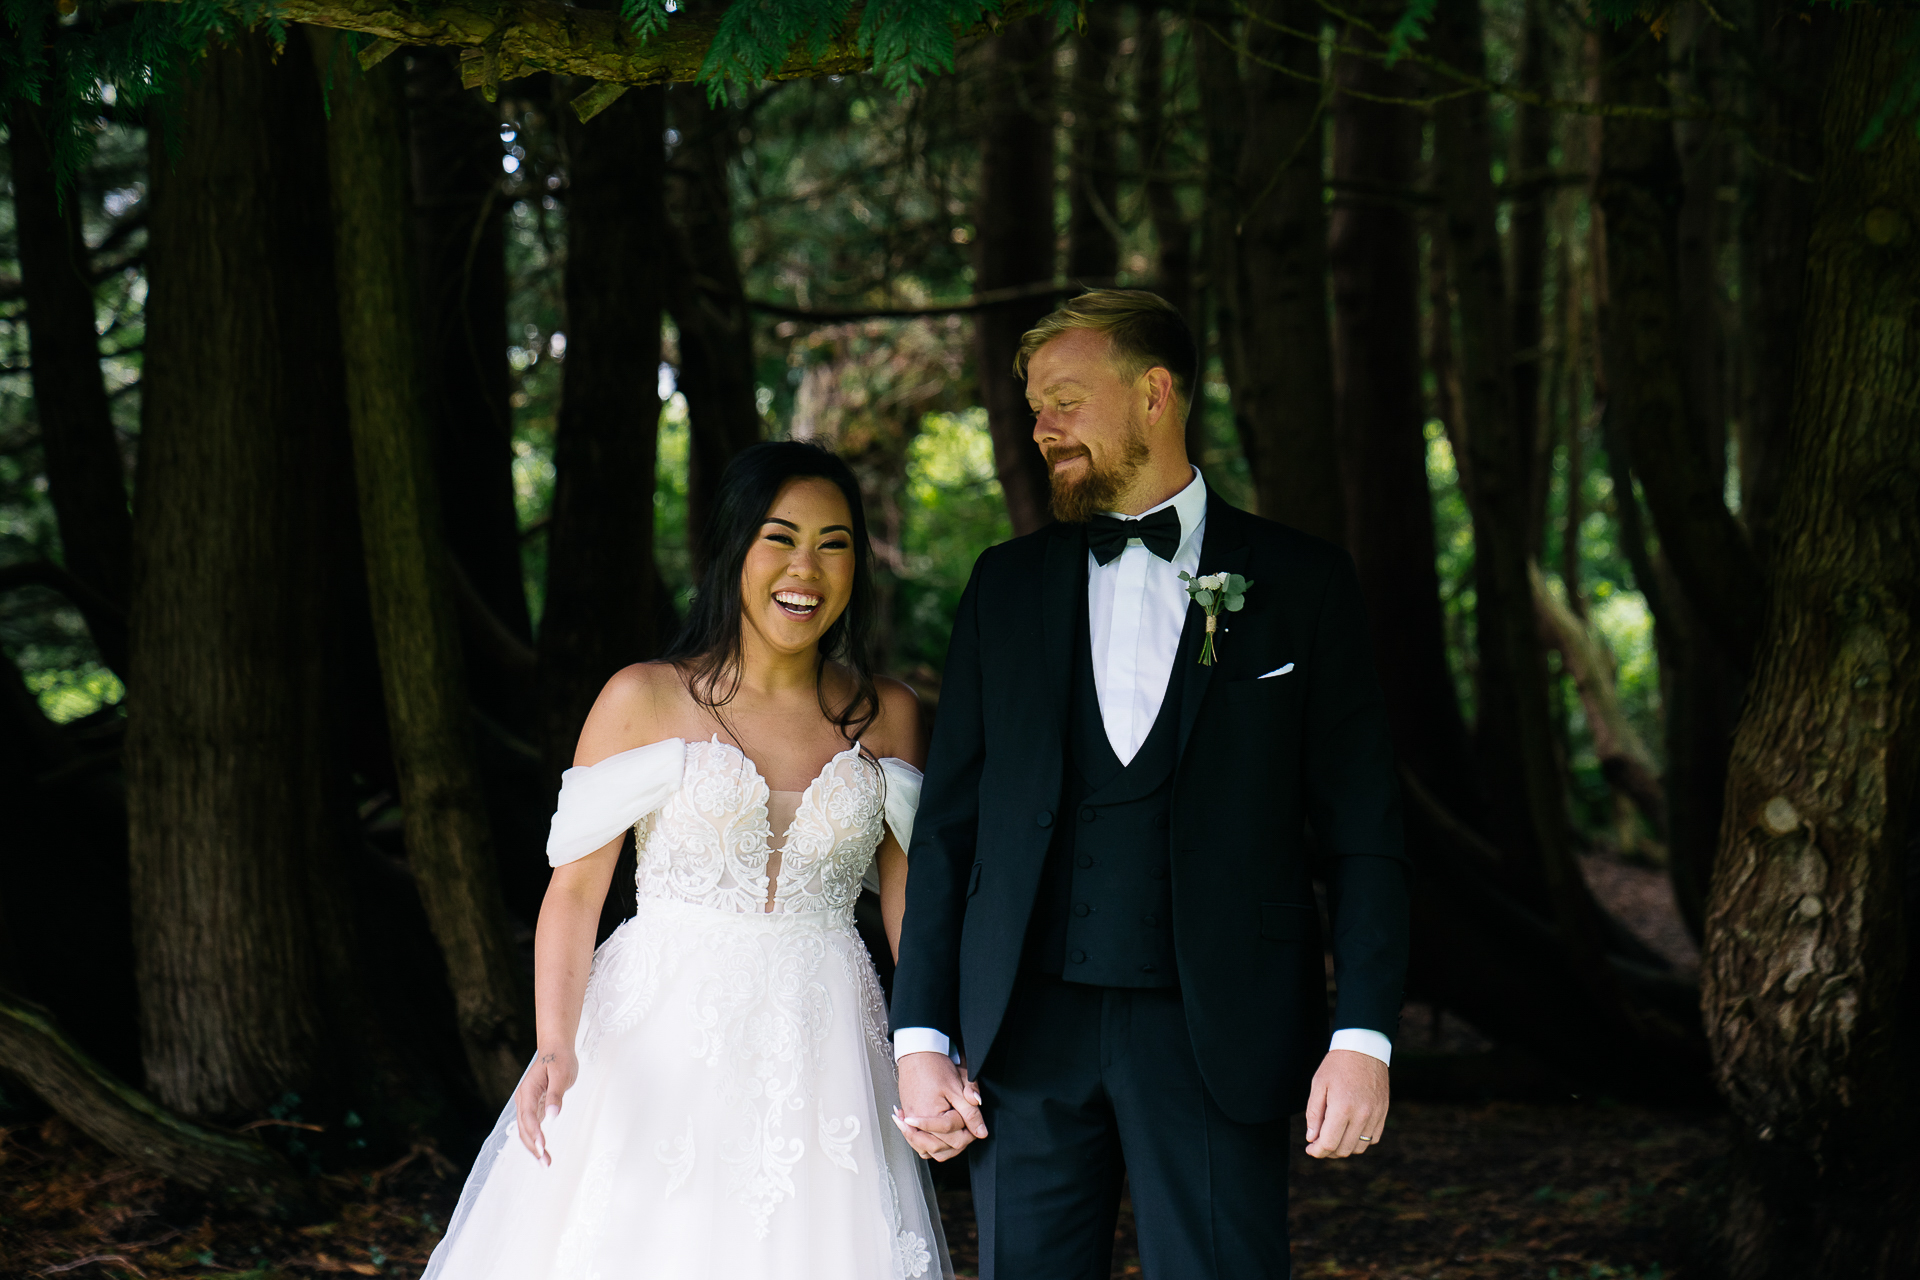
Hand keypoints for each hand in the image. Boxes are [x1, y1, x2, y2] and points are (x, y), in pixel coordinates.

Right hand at [516, 1046, 577, 1165]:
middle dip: (533, 1147)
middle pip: (524, 1128)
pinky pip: (532, 1127)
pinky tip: (542, 1152)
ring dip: (534, 1147)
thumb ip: (556, 1095)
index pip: (528, 1116)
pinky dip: (536, 1140)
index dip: (534, 1132)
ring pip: (526, 1131)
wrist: (555, 1049)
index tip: (542, 1146)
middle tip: (546, 1163)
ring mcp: (527, 1105)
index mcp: (528, 1091)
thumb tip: (553, 1115)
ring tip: (545, 1163)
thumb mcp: (562, 1074)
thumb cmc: (559, 1059)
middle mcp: (523, 1100)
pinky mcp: (534, 1108)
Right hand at [893, 1051, 986, 1161]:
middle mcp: (916, 1123)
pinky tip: (936, 1137)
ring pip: (928, 1150)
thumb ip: (970, 1112)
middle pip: (941, 1149)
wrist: (917, 1054)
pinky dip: (927, 1145)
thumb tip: (981, 1132)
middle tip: (967, 1129)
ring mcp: (909, 1122)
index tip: (976, 1125)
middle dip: (957, 1143)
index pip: (954, 1138)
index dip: (970, 1132)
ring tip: (954, 1136)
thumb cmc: (935, 1067)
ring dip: (943, 1148)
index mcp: (930, 1116)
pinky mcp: (907, 1118)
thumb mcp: (958, 1088)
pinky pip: (916, 1143)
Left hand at [1304, 1048, 1388, 1159]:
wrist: (1364, 1048)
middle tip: (1318, 1143)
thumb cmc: (1337, 1065)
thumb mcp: (1318, 1085)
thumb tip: (1312, 1138)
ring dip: (1344, 1148)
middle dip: (1328, 1151)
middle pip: (1344, 1149)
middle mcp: (1362, 1115)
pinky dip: (1360, 1140)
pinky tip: (1349, 1131)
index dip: (1317, 1151)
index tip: (1310, 1149)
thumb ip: (1314, 1114)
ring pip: (1359, 1148)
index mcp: (1342, 1107)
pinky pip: (1373, 1139)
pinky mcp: (1383, 1113)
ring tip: (1333, 1137)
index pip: (1329, 1143)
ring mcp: (1376, 1115)